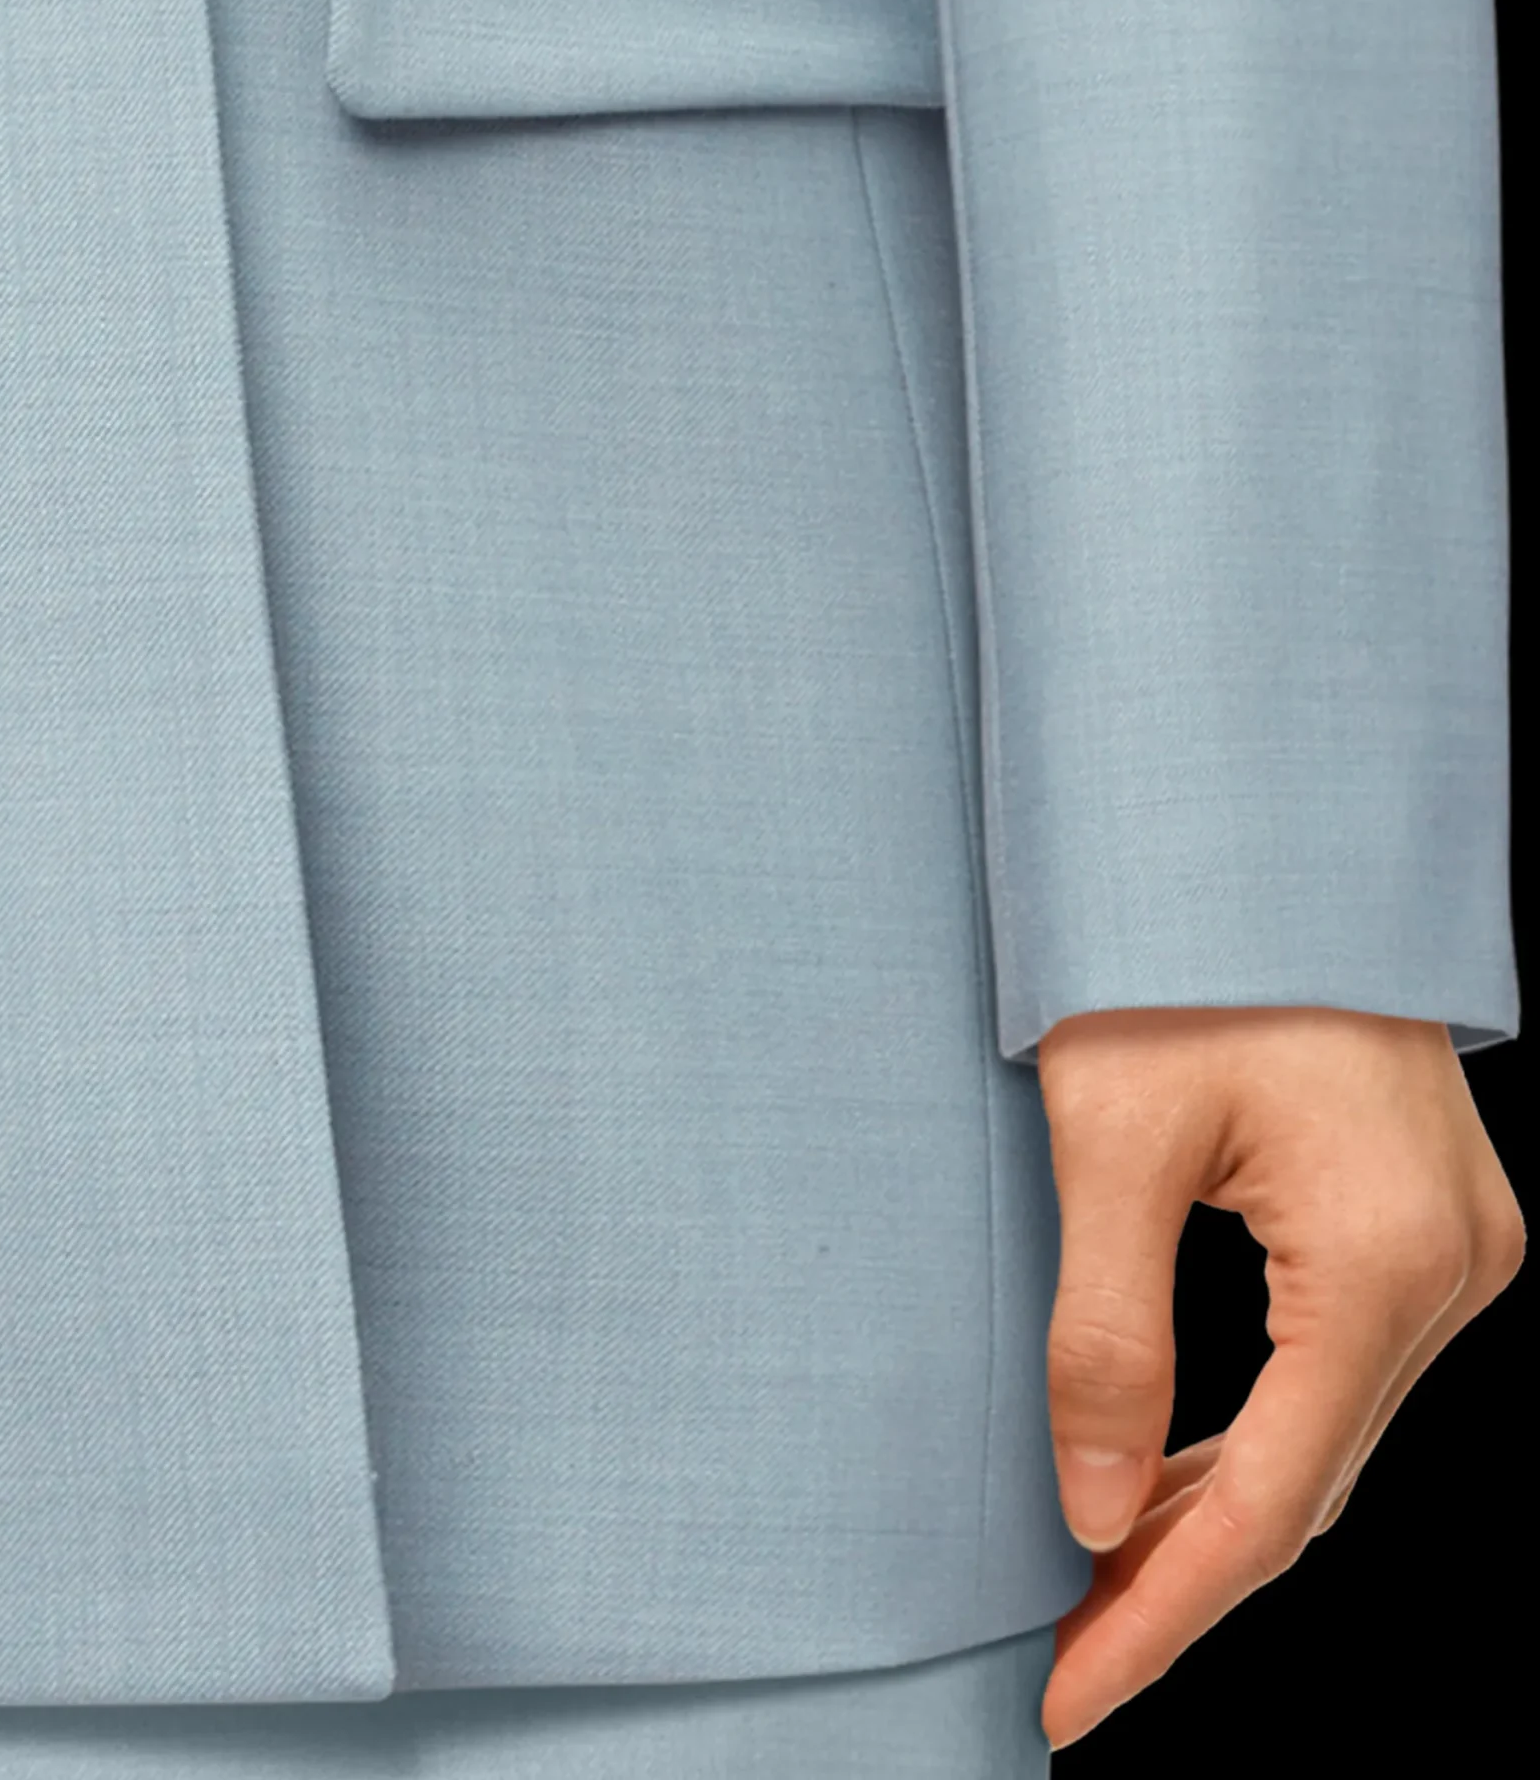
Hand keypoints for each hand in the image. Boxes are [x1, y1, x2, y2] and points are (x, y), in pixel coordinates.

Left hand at [1033, 1006, 1524, 1750]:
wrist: (1259, 825)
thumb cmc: (1172, 946)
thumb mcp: (1106, 1133)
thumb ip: (1106, 1335)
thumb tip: (1096, 1518)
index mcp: (1383, 1256)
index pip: (1269, 1504)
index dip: (1160, 1618)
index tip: (1062, 1701)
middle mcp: (1453, 1268)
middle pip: (1313, 1488)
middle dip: (1178, 1583)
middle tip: (1058, 1661)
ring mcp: (1458, 1246)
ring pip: (1333, 1439)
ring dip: (1217, 1514)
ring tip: (1090, 1587)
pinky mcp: (1432, 1221)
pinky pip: (1342, 1372)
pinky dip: (1257, 1435)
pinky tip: (1170, 1472)